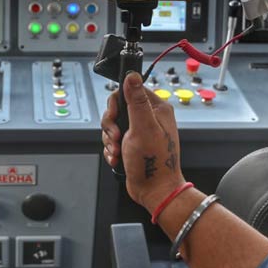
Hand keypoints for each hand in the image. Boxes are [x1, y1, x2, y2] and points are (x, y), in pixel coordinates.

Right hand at [101, 72, 185, 213]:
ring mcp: (140, 132)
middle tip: (117, 136)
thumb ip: (136, 101)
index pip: (131, 90)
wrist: (154, 190)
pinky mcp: (132, 144)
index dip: (117, 102)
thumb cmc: (154, 162)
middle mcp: (149, 119)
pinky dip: (112, 149)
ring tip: (118, 151)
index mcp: (156, 109)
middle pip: (117, 109)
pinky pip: (113, 140)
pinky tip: (118, 158)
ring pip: (113, 125)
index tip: (114, 115)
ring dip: (110, 140)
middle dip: (111, 125)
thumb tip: (132, 76)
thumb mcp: (143, 128)